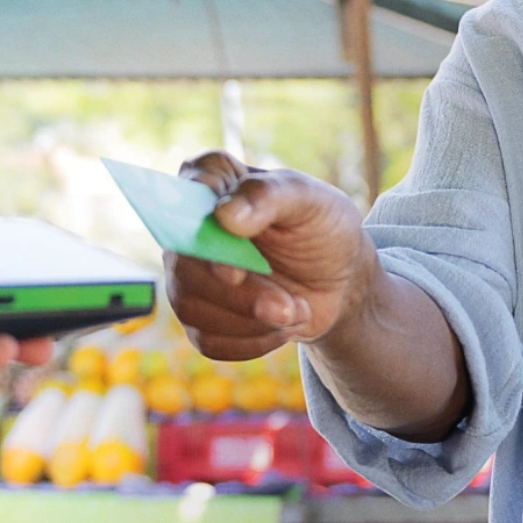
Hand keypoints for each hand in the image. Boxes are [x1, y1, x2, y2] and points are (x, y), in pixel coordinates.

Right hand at [164, 151, 375, 360]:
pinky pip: (207, 340)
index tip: (233, 236)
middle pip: (185, 262)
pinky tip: (280, 327)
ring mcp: (189, 274)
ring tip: (295, 311)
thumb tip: (225, 216)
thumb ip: (269, 196)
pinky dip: (251, 342)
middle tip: (287, 306)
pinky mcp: (200, 316)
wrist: (338, 279)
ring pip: (192, 307)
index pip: (193, 180)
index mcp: (217, 181)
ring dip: (251, 320)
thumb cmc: (321, 227)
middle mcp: (191, 227)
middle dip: (240, 292)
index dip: (204, 214)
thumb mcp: (311, 201)